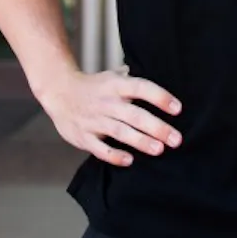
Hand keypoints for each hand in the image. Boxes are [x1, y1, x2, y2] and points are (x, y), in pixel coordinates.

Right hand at [38, 66, 183, 167]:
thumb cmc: (94, 87)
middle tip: (176, 138)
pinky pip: (99, 148)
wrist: (59, 92)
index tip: (178, 108)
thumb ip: (134, 80)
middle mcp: (106, 102)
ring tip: (159, 149)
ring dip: (141, 141)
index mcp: (115, 85)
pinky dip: (114, 155)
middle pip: (134, 115)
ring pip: (120, 132)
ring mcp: (94, 120)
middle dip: (156, 127)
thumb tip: (162, 76)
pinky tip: (130, 161)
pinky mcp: (83, 137)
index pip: (140, 87)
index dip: (159, 97)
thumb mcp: (112, 76)